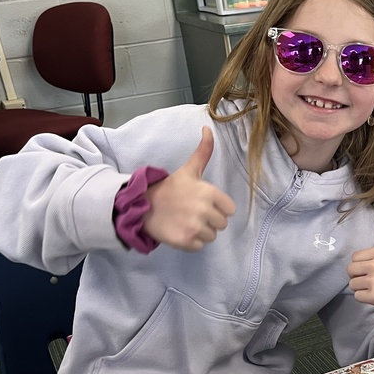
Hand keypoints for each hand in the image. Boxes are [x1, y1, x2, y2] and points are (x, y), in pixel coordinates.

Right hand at [142, 127, 235, 250]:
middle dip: (210, 221)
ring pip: (211, 236)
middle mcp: (204, 210)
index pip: (230, 209)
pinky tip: (181, 231)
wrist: (143, 205)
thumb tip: (208, 128)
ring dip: (201, 232)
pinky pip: (200, 246)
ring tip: (186, 222)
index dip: (219, 207)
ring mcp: (194, 227)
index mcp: (209, 193)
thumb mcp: (189, 169)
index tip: (204, 203)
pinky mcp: (185, 241)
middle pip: (221, 224)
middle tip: (193, 213)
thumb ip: (203, 152)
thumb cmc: (170, 188)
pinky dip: (191, 242)